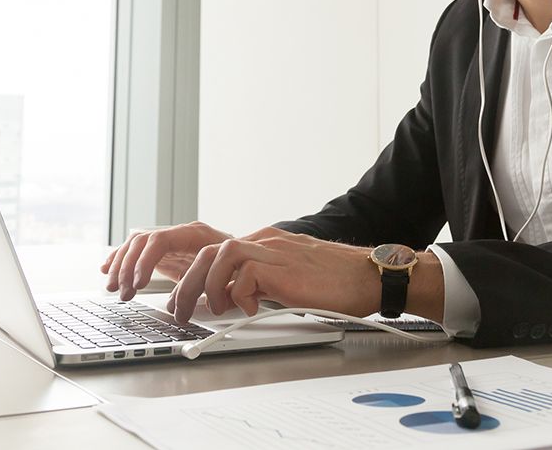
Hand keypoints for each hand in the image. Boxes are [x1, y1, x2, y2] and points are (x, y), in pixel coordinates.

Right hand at [100, 222, 232, 300]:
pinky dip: (120, 259)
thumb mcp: (224, 275)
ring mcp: (170, 240)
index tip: (138, 284)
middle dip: (127, 268)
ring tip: (113, 289)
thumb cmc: (238, 265)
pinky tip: (107, 270)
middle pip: (142, 241)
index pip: (159, 240)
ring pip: (135, 245)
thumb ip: (201, 286)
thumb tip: (175, 306)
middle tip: (124, 293)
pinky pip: (136, 250)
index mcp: (194, 234)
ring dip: (120, 266)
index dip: (144, 261)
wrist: (246, 255)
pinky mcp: (164, 251)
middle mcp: (179, 233)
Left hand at [165, 227, 378, 323]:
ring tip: (215, 308)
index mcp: (265, 243)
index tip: (185, 300)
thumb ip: (261, 283)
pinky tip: (251, 308)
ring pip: (220, 255)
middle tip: (182, 310)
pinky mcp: (284, 267)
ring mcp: (275, 251)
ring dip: (209, 286)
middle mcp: (266, 241)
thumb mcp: (289, 280)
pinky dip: (240, 294)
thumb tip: (235, 300)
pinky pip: (245, 274)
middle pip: (208, 251)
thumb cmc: (338, 282)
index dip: (193, 276)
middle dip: (187, 283)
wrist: (369, 276)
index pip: (215, 252)